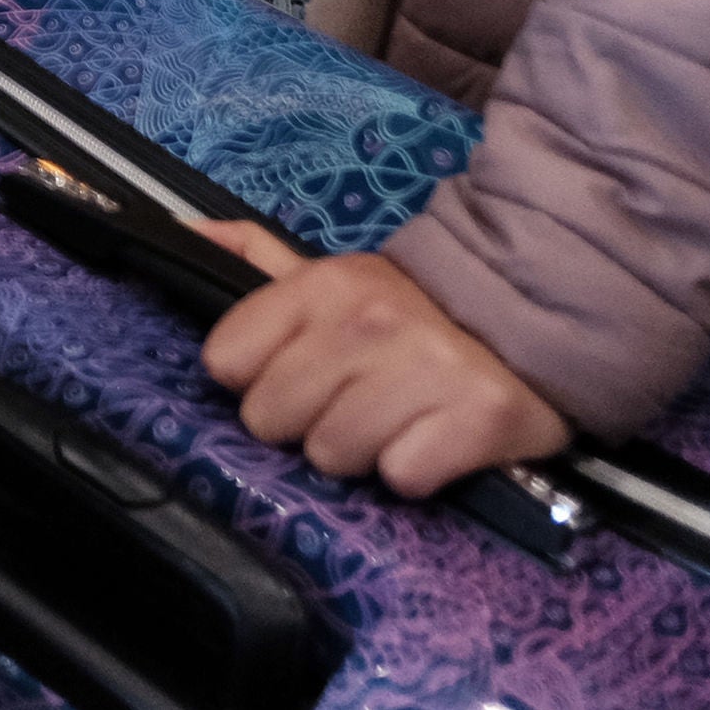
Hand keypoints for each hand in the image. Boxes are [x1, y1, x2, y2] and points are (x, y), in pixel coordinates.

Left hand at [193, 220, 573, 496]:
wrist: (528, 322)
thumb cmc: (410, 315)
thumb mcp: (331, 277)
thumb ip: (253, 257)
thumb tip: (181, 232)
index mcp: (321, 283)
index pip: (227, 361)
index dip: (256, 378)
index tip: (296, 372)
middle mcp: (367, 321)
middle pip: (271, 419)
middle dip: (306, 421)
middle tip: (353, 398)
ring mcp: (423, 369)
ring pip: (332, 456)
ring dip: (362, 450)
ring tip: (396, 417)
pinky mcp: (476, 420)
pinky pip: (402, 478)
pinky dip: (417, 469)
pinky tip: (434, 437)